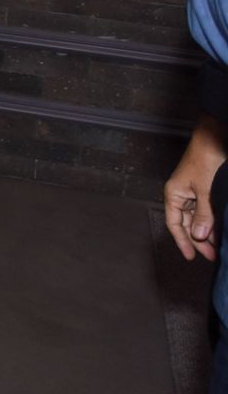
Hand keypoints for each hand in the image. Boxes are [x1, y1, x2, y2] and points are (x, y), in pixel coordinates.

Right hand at [166, 116, 225, 260]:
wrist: (215, 136)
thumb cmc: (206, 157)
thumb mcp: (206, 189)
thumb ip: (203, 213)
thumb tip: (200, 235)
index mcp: (174, 193)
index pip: (174, 223)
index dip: (183, 241)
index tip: (192, 257)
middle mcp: (181, 194)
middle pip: (187, 223)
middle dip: (199, 240)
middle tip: (213, 255)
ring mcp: (193, 191)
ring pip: (198, 217)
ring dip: (208, 231)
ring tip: (219, 245)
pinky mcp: (204, 187)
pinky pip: (206, 209)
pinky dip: (212, 220)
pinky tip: (220, 229)